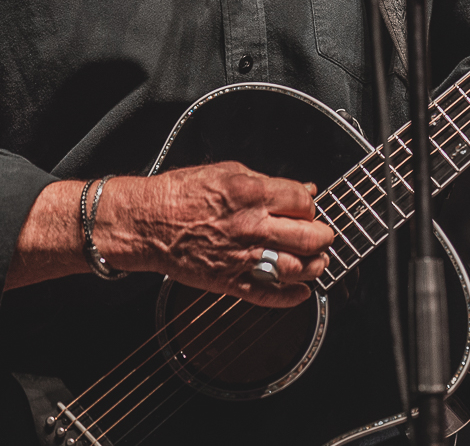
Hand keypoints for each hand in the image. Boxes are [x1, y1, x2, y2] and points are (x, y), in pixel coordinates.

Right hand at [100, 162, 336, 307]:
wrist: (146, 222)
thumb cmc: (180, 194)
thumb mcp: (227, 171)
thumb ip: (268, 181)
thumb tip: (302, 189)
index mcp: (251, 194)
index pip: (302, 202)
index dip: (311, 206)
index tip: (308, 208)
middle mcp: (251, 226)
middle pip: (308, 236)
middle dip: (323, 237)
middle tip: (323, 236)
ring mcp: (242, 256)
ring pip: (296, 268)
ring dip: (314, 266)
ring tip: (318, 261)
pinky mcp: (229, 281)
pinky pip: (268, 295)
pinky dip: (290, 298)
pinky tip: (300, 293)